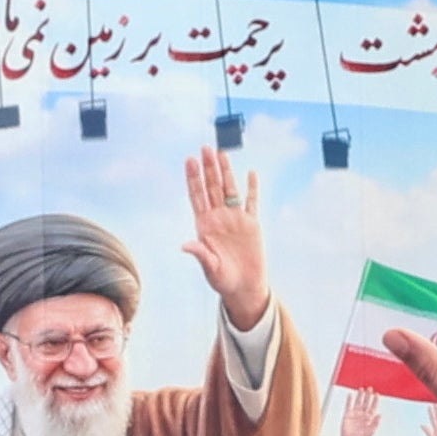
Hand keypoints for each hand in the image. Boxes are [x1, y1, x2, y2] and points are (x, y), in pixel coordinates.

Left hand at [182, 145, 270, 328]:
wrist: (244, 287)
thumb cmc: (223, 280)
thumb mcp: (210, 268)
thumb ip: (200, 254)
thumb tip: (185, 245)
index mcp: (204, 225)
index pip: (197, 196)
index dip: (193, 178)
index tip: (190, 160)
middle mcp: (218, 218)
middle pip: (212, 187)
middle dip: (208, 168)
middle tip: (205, 148)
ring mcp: (235, 219)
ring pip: (229, 190)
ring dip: (226, 172)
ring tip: (221, 153)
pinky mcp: (252, 224)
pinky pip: (252, 202)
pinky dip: (252, 188)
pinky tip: (251, 174)